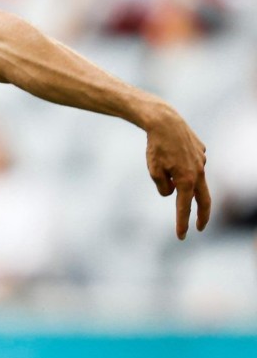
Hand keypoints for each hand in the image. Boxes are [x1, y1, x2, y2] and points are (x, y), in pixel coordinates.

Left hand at [144, 107, 210, 239]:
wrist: (165, 121)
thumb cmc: (156, 147)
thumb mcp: (154, 171)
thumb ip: (163, 187)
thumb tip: (173, 193)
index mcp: (187, 180)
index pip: (184, 207)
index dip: (182, 223)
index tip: (181, 237)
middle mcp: (199, 172)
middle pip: (204, 200)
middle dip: (202, 216)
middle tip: (199, 227)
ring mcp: (202, 161)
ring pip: (194, 177)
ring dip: (184, 179)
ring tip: (167, 161)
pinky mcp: (201, 150)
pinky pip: (191, 162)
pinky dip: (183, 162)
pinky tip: (174, 151)